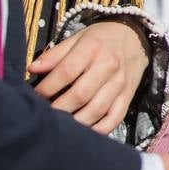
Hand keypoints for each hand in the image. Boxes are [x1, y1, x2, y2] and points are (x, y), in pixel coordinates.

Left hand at [28, 20, 149, 133]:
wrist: (137, 37)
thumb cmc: (101, 39)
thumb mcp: (78, 38)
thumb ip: (55, 54)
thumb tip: (32, 69)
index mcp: (93, 48)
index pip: (66, 72)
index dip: (47, 87)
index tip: (34, 96)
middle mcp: (109, 65)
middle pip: (80, 94)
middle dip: (58, 108)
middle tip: (45, 114)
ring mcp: (120, 83)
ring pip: (97, 109)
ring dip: (76, 121)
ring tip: (61, 124)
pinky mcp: (128, 96)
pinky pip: (115, 118)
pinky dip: (99, 129)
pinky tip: (85, 132)